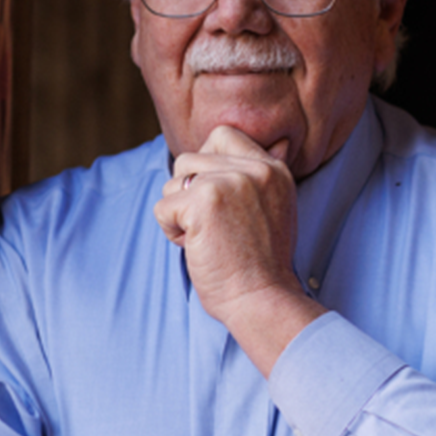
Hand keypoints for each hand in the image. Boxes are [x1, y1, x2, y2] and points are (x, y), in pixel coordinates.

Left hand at [154, 126, 323, 374]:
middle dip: (187, 193)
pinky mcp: (203, 201)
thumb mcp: (271, 207)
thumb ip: (249, 177)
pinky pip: (163, 208)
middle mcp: (254, 169)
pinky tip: (196, 248)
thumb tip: (212, 145)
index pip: (223, 135)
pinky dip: (171, 232)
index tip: (213, 199)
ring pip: (172, 182)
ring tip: (206, 239)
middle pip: (188, 159)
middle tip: (210, 226)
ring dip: (178, 213)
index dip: (205, 163)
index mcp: (273, 168)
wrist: (262, 300)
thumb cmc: (258, 264)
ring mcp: (229, 182)